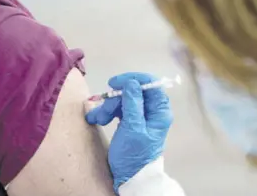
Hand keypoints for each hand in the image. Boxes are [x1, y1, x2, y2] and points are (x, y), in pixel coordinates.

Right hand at [85, 72, 172, 192]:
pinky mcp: (130, 120)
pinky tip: (97, 119)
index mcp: (159, 111)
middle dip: (115, 99)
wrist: (130, 177)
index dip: (133, 80)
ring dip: (108, 107)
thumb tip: (132, 82)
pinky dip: (108, 112)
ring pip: (123, 100)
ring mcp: (140, 115)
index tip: (115, 83)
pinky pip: (119, 109)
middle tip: (103, 112)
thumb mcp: (133, 128)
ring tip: (97, 119)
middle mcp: (152, 110)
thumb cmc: (134, 154)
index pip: (151, 85)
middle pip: (133, 92)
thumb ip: (133, 104)